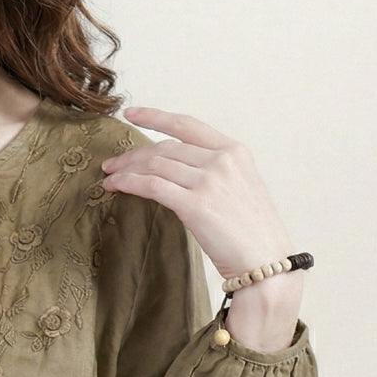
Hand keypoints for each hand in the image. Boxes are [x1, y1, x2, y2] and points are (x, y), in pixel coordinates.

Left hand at [100, 106, 296, 281]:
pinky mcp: (195, 205)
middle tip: (112, 164)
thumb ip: (214, 172)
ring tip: (109, 177)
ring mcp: (209, 181)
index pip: (187, 125)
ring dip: (126, 169)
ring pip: (154, 165)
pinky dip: (128, 183)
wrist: (267, 263)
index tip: (131, 113)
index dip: (155, 117)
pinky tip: (114, 186)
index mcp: (234, 151)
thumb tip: (176, 169)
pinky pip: (151, 186)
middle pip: (164, 148)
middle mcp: (222, 160)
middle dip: (133, 155)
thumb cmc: (254, 233)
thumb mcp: (241, 188)